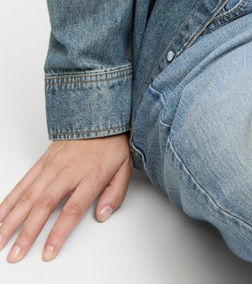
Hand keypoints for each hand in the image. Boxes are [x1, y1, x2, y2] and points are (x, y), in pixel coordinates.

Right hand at [0, 134, 131, 262]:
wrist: (100, 112)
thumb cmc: (112, 142)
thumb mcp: (125, 167)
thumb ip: (115, 193)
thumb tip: (103, 214)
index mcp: (90, 176)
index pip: (72, 209)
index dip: (59, 232)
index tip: (48, 251)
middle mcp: (68, 171)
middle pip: (44, 205)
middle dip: (28, 232)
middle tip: (16, 254)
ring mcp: (53, 165)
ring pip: (29, 195)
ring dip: (12, 220)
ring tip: (0, 240)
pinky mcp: (43, 160)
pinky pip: (24, 182)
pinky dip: (10, 199)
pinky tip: (0, 215)